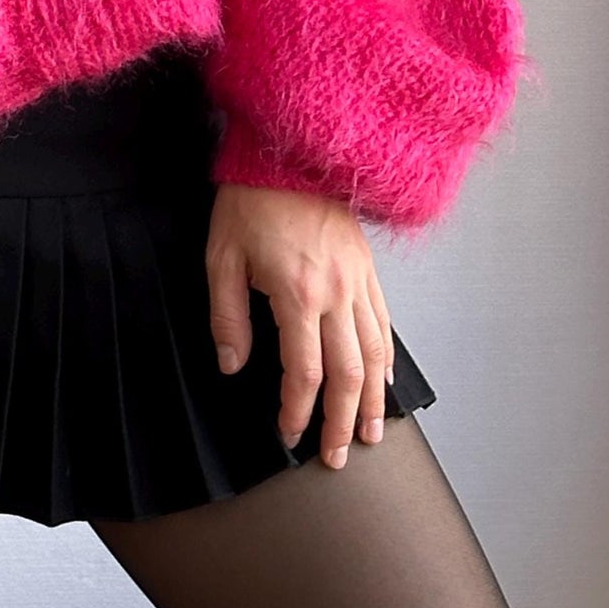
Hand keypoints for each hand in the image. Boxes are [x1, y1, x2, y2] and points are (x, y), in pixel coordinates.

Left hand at [205, 182, 395, 469]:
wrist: (288, 150)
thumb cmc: (249, 199)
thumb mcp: (222, 255)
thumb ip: (227, 315)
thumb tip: (233, 365)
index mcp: (297, 293)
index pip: (305, 372)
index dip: (297, 411)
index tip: (288, 435)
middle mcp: (337, 292)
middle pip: (349, 376)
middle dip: (343, 423)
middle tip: (338, 458)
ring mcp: (359, 280)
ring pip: (375, 355)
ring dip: (375, 400)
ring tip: (372, 434)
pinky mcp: (368, 267)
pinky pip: (384, 323)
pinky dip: (386, 359)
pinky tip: (384, 380)